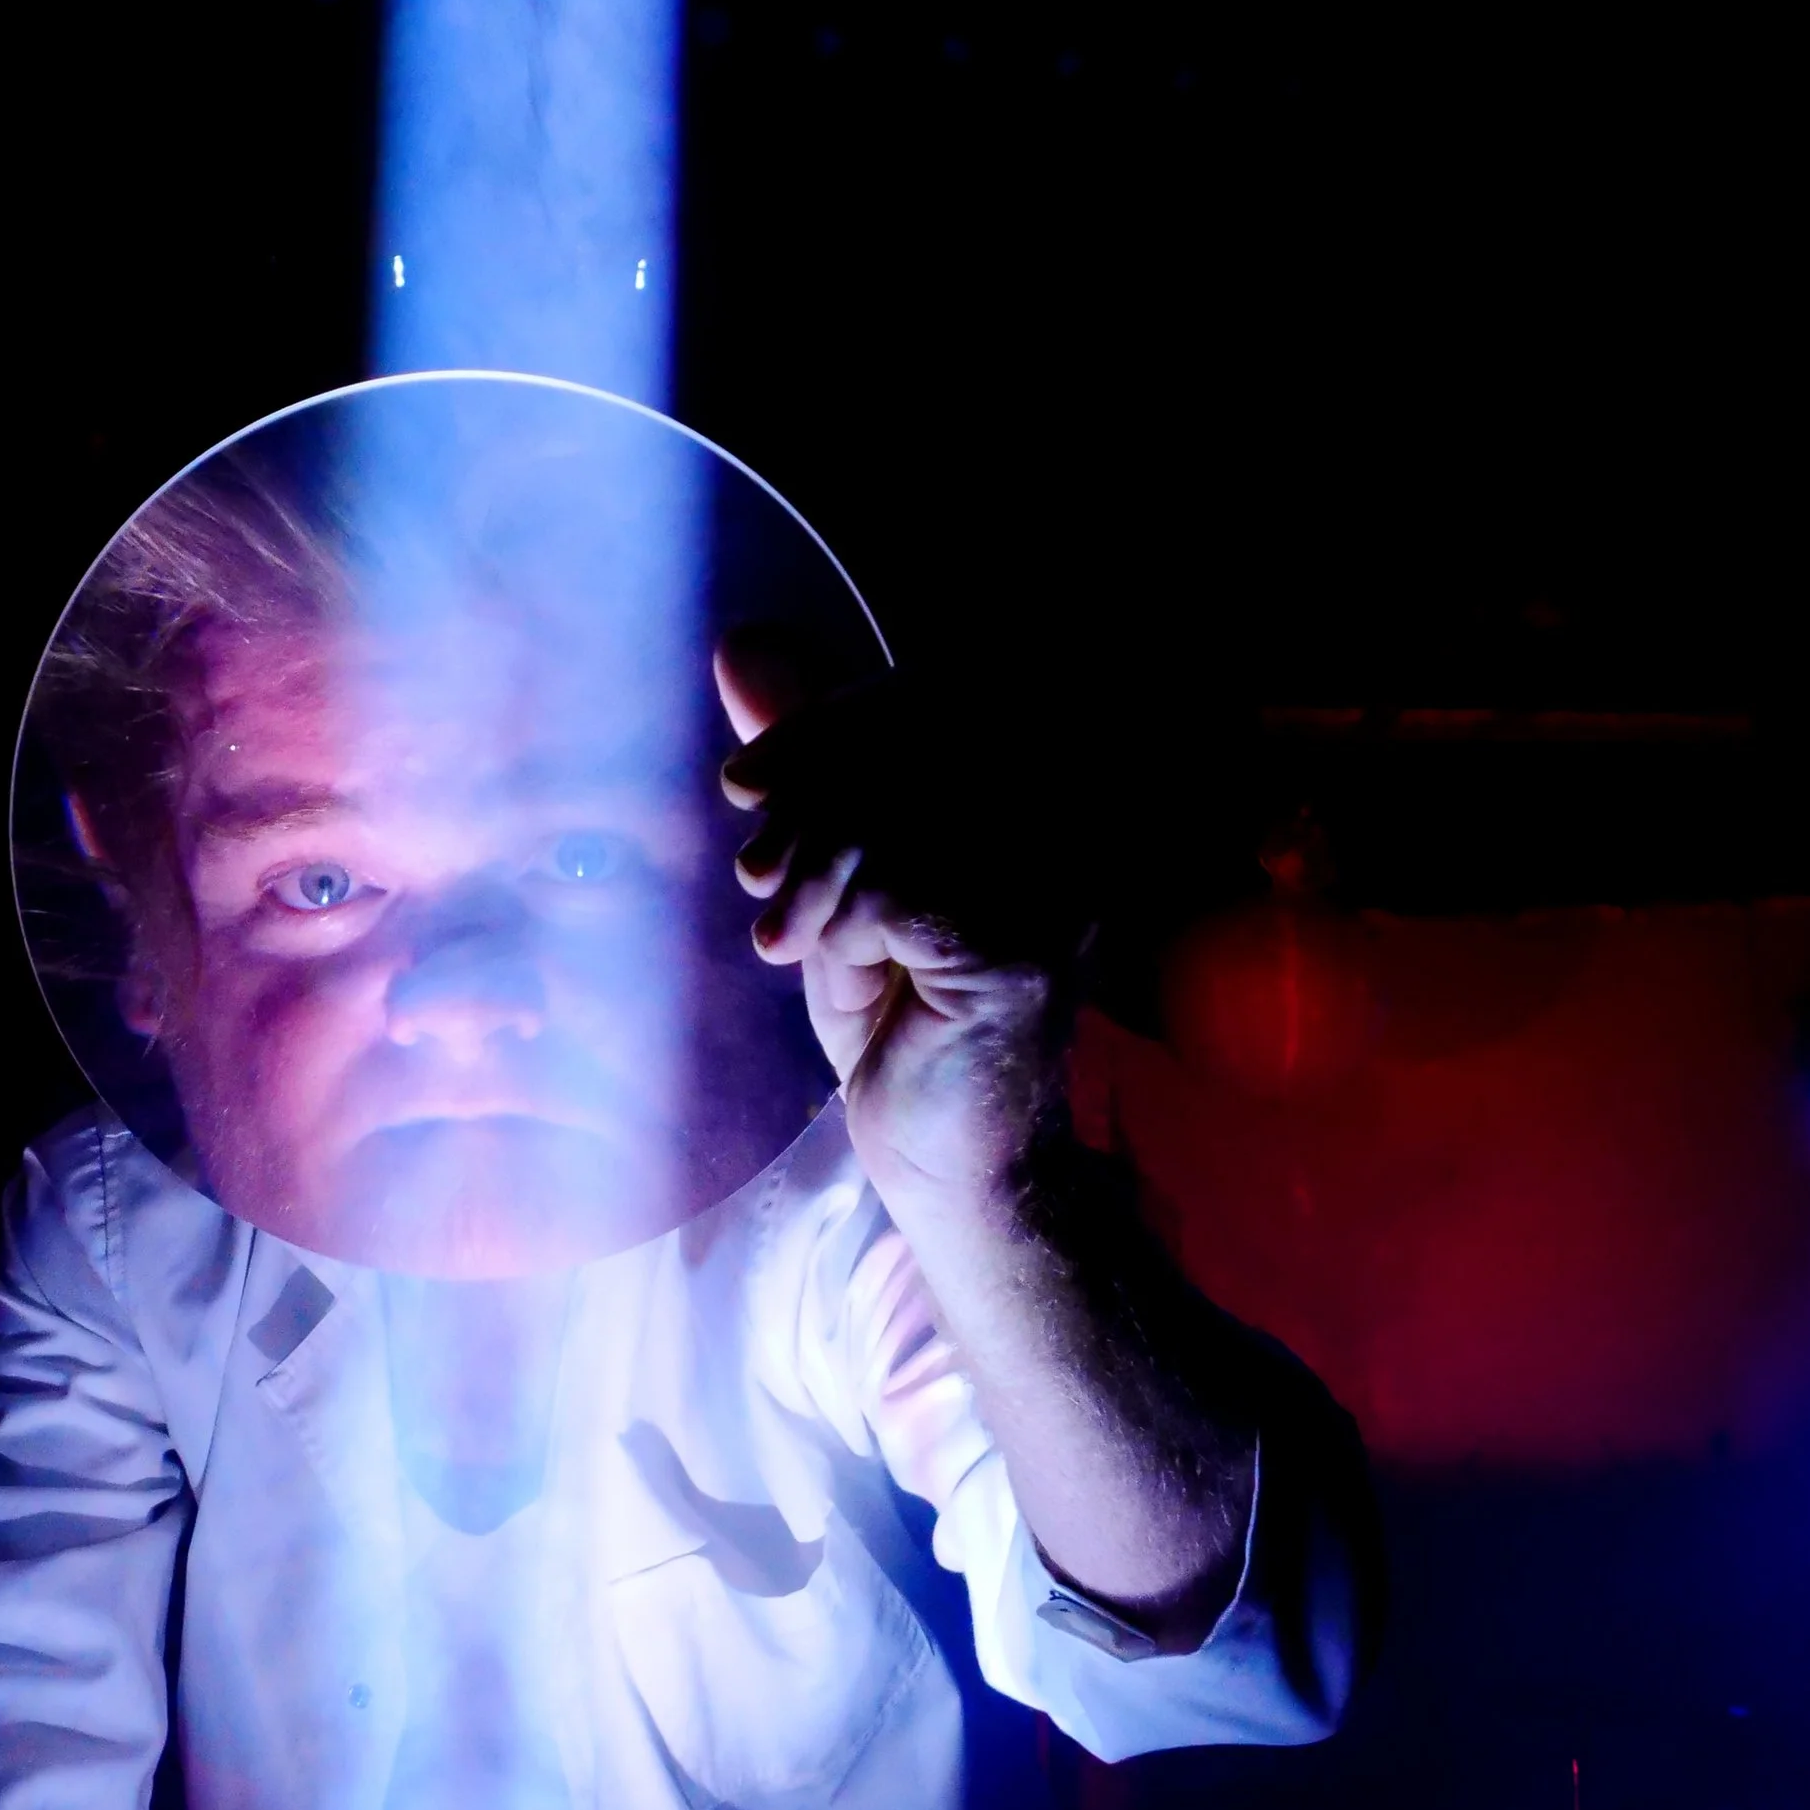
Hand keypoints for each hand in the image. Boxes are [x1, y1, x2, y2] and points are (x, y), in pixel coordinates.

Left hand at [715, 635, 1083, 1209]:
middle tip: (758, 871)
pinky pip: (886, 891)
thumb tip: (740, 643)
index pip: (935, 693)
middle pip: (908, 741)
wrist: (953, 1167)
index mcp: (1034, 788)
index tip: (749, 784)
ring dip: (807, 874)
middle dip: (805, 798)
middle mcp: (1069, 822)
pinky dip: (833, 928)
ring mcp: (1054, 885)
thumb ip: (808, 761)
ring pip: (885, 818)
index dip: (828, 723)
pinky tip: (829, 969)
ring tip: (785, 934)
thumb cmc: (901, 1022)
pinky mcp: (1020, 952)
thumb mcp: (838, 874)